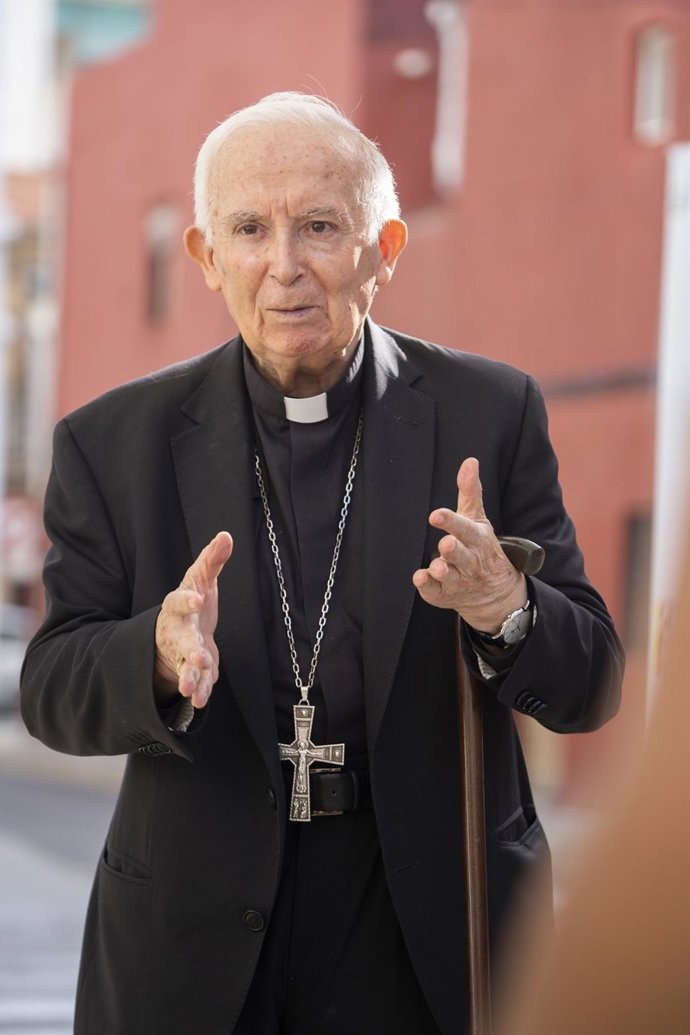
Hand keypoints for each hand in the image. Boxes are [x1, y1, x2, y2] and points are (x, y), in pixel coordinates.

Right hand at [154, 531, 232, 707]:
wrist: (179, 629)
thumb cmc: (193, 600)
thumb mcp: (201, 578)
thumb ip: (212, 560)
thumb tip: (226, 535)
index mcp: (178, 605)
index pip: (178, 600)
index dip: (187, 600)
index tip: (197, 599)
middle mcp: (177, 630)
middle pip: (181, 640)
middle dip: (188, 650)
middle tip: (198, 657)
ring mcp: (183, 652)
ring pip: (184, 666)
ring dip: (189, 678)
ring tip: (191, 691)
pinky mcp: (193, 668)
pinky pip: (196, 681)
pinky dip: (200, 691)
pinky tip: (202, 701)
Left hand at [412, 458, 525, 632]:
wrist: (495, 593)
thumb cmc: (481, 549)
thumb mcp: (478, 520)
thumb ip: (471, 492)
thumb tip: (470, 461)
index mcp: (477, 539)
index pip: (465, 529)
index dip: (451, 522)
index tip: (436, 514)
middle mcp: (469, 561)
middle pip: (460, 555)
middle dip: (454, 550)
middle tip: (446, 544)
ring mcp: (458, 579)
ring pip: (449, 576)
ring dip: (442, 571)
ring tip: (437, 567)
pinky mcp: (445, 594)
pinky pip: (435, 592)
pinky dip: (428, 587)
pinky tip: (420, 578)